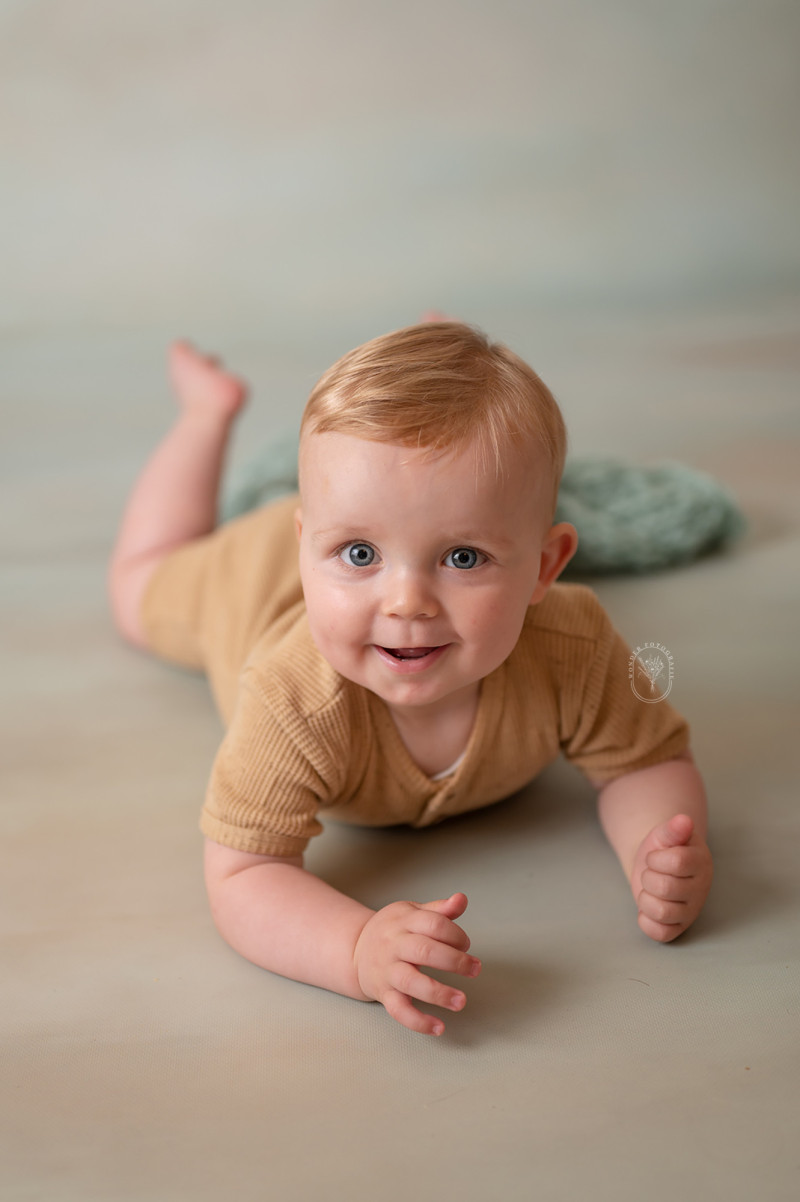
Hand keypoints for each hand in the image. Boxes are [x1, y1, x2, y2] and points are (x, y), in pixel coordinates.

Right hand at [353, 892, 480, 1035]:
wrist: (355, 949)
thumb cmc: (393, 930)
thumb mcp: (412, 912)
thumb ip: (439, 910)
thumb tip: (461, 899)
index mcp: (404, 922)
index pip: (434, 924)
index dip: (455, 934)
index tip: (465, 945)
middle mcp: (394, 945)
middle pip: (425, 951)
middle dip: (454, 961)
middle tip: (474, 969)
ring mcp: (388, 971)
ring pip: (411, 982)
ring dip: (439, 993)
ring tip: (461, 1001)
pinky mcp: (384, 994)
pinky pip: (399, 1010)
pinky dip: (418, 1022)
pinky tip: (439, 1027)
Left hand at [631, 814, 712, 942]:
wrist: (655, 864)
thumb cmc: (663, 848)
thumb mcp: (665, 834)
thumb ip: (673, 828)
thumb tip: (684, 820)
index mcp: (700, 862)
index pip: (676, 863)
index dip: (656, 859)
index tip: (655, 856)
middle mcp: (700, 888)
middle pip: (665, 888)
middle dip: (648, 877)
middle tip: (652, 873)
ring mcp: (690, 910)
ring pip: (662, 913)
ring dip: (645, 899)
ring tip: (650, 890)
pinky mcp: (678, 927)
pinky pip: (661, 934)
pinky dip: (647, 921)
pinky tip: (647, 908)